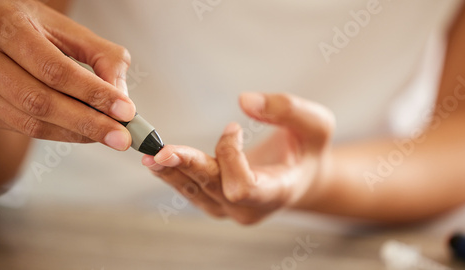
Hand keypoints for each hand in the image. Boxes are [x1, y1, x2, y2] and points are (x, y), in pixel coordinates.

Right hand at [0, 0, 134, 149]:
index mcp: (9, 26)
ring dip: (75, 133)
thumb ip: (100, 55)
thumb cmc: (28, 27)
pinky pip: (23, 129)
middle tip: (121, 136)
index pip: (56, 69)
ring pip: (30, 122)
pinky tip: (82, 132)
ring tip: (107, 135)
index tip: (125, 110)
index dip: (93, 93)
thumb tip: (121, 94)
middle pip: (40, 102)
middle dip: (88, 123)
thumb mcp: (65, 28)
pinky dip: (59, 134)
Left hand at [143, 93, 334, 223]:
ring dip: (172, 171)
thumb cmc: (311, 148)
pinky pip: (191, 190)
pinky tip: (155, 160)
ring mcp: (230, 209)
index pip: (243, 185)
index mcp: (277, 192)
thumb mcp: (316, 123)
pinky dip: (174, 173)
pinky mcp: (216, 202)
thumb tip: (245, 100)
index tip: (233, 126)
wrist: (302, 177)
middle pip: (211, 188)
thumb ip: (287, 109)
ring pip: (195, 191)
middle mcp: (250, 209)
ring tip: (149, 154)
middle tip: (159, 152)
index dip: (232, 156)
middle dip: (187, 166)